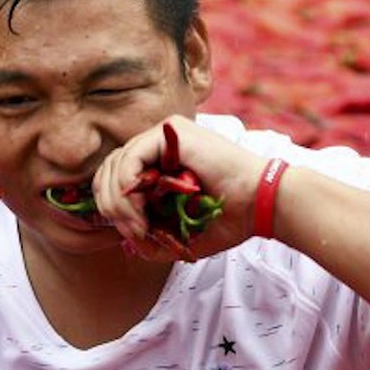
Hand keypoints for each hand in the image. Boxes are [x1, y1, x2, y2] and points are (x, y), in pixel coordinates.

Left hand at [92, 115, 267, 260]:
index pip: (115, 178)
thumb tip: (123, 236)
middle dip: (111, 208)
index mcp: (160, 161)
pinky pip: (128, 160)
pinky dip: (127, 191)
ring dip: (120, 204)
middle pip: (108, 170)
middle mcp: (159, 143)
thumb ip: (151, 236)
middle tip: (134, 233)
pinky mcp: (171, 133)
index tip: (134, 234)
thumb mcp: (180, 233)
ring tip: (140, 227)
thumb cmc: (229, 219)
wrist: (260, 204)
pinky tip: (141, 211)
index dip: (114, 208)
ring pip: (114, 166)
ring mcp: (164, 134)